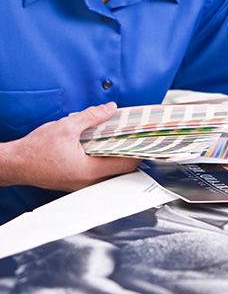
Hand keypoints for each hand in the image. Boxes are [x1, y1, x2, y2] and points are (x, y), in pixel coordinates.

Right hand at [0, 103, 139, 191]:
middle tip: (136, 137)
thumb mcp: (66, 126)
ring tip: (121, 138)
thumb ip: (91, 116)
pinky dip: (103, 159)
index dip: (138, 151)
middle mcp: (87, 181)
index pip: (125, 164)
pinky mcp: (75, 181)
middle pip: (119, 169)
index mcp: (89, 170)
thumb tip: (110, 109)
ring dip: (115, 155)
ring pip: (108, 171)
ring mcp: (81, 184)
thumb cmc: (35, 150)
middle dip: (128, 152)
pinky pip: (96, 171)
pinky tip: (102, 145)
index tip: (147, 141)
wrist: (15, 164)